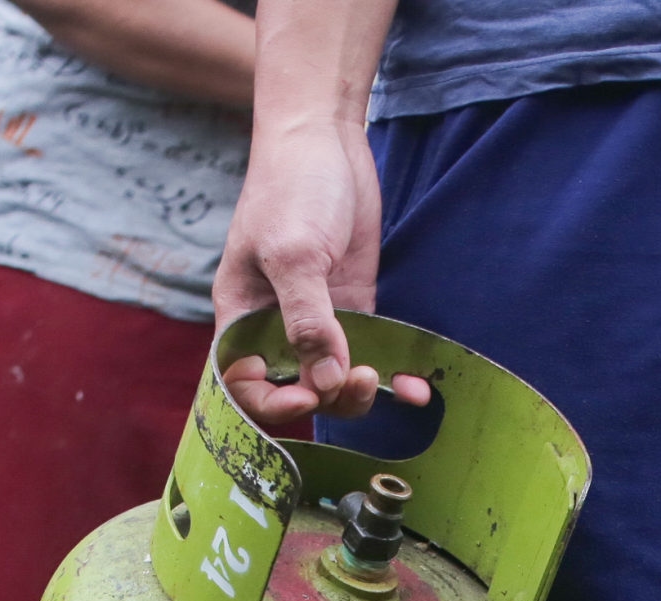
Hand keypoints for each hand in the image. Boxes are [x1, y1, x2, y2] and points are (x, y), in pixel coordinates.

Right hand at [212, 116, 425, 421]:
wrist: (324, 136)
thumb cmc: (292, 189)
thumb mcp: (295, 254)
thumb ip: (309, 320)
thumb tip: (329, 380)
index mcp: (242, 317)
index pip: (245, 385)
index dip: (272, 404)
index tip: (308, 398)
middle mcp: (276, 325)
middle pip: (295, 390)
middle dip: (328, 399)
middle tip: (360, 379)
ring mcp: (317, 317)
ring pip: (335, 380)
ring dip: (361, 394)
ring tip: (386, 380)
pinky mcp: (353, 304)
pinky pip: (368, 353)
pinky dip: (392, 375)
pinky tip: (417, 388)